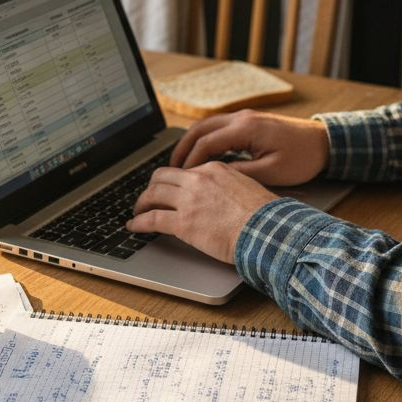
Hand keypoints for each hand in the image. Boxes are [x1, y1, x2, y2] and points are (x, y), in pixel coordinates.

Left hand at [129, 163, 276, 263]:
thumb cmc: (264, 215)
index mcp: (214, 169)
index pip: (184, 171)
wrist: (267, 231)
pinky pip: (152, 219)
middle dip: (151, 187)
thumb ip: (227, 186)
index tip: (170, 190)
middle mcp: (198, 180)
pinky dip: (139, 222)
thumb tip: (221, 196)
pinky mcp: (183, 222)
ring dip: (141, 203)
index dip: (173, 182)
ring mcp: (188, 200)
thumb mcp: (246, 187)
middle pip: (161, 177)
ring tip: (137, 212)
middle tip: (148, 197)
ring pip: (152, 195)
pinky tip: (134, 226)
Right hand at [170, 110, 329, 186]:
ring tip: (181, 164)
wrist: (324, 142)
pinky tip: (202, 156)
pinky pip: (219, 128)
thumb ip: (240, 174)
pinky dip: (205, 140)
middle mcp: (241, 118)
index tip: (180, 179)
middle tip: (171, 169)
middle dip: (182, 149)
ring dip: (192, 143)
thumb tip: (213, 179)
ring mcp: (245, 117)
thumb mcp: (271, 172)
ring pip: (207, 126)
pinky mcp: (249, 122)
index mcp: (245, 129)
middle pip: (199, 130)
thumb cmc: (302, 158)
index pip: (206, 143)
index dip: (190, 162)